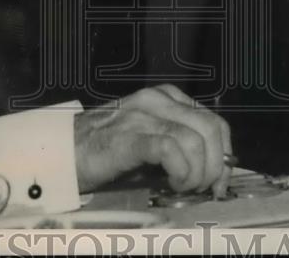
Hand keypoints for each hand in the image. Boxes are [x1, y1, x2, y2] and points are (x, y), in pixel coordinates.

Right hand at [73, 84, 232, 197]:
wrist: (63, 152)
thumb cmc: (107, 151)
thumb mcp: (149, 139)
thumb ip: (178, 145)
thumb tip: (213, 172)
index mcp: (165, 98)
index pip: (214, 121)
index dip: (225, 154)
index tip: (221, 181)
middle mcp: (156, 100)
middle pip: (210, 128)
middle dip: (216, 165)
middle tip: (205, 189)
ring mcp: (141, 116)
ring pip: (194, 139)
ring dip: (198, 172)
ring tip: (184, 187)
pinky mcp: (128, 136)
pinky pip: (169, 149)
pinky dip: (181, 171)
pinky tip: (173, 183)